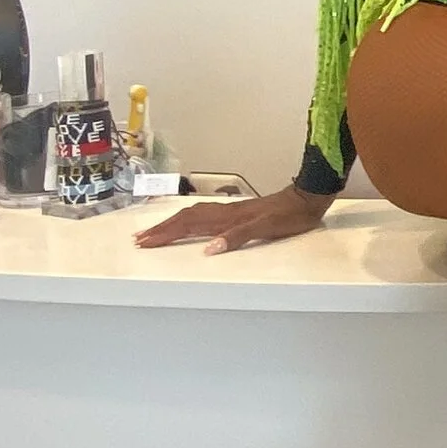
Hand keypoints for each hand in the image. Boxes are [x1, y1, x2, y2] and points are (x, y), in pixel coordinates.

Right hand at [136, 185, 329, 256]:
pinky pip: (205, 215)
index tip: (145, 241)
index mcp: (228, 217)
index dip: (166, 234)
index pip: (189, 225)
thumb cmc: (290, 216)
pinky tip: (189, 223)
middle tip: (140, 238)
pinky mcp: (238, 212)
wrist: (307, 199)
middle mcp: (225, 212)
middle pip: (185, 219)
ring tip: (155, 231)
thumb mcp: (266, 228)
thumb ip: (238, 237)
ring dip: (172, 223)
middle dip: (161, 229)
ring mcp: (231, 211)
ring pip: (193, 216)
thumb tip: (209, 249)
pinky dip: (189, 220)